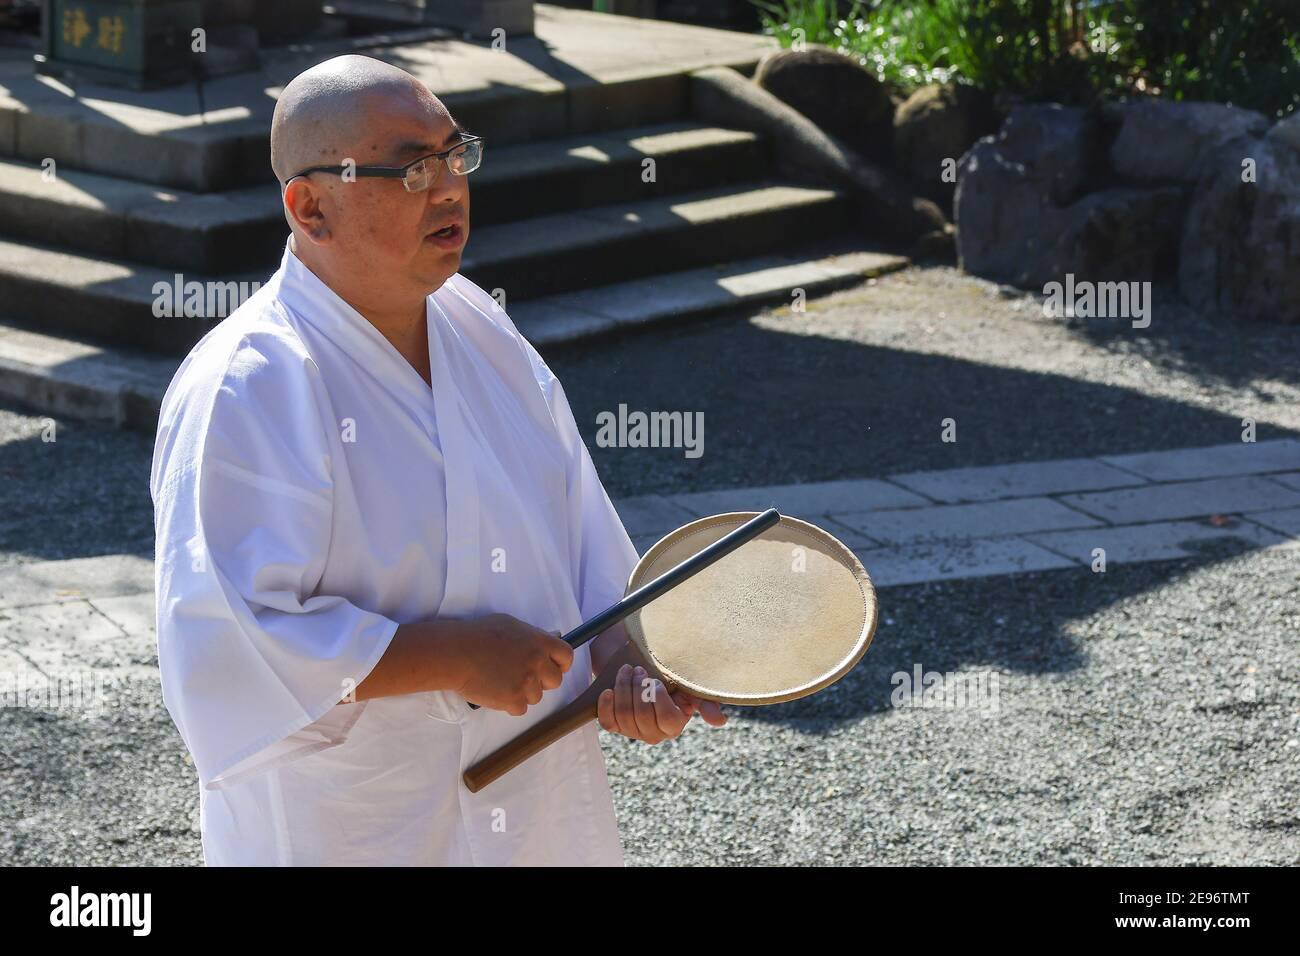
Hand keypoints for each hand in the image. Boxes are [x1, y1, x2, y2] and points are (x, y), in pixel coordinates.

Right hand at [450, 613, 572, 715]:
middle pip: (555, 681)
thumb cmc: (478, 635)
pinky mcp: (513, 700)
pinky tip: (497, 691)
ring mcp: (526, 683)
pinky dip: (510, 704)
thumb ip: (533, 636)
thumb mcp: (511, 625)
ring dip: (524, 693)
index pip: (566, 656)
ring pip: (537, 697)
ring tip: (503, 681)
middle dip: (542, 681)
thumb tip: (549, 640)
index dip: (561, 664)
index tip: (554, 667)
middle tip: (524, 677)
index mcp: (539, 642)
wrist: (456, 653)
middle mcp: (537, 662)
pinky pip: (521, 709)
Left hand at [597, 664, 726, 743]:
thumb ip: (705, 702)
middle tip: (638, 670)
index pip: (667, 719)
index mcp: (675, 724)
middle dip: (637, 689)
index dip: (658, 699)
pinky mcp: (615, 725)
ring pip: (624, 716)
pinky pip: (608, 722)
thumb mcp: (690, 686)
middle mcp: (654, 733)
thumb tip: (719, 721)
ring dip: (623, 689)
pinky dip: (606, 706)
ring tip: (627, 671)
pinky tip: (608, 690)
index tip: (654, 680)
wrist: (640, 662)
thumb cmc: (669, 674)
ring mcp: (633, 731)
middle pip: (642, 717)